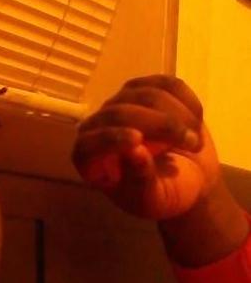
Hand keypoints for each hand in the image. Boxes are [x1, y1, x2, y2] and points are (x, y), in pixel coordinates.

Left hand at [72, 75, 220, 219]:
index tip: (137, 141)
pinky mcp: (148, 89)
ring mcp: (122, 103)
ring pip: (146, 93)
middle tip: (191, 144)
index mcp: (89, 158)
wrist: (189, 179)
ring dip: (179, 116)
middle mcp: (99, 126)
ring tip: (194, 141)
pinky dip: (187, 100)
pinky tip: (196, 122)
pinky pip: (167, 83)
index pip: (86, 144)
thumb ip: (140, 180)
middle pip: (120, 112)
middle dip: (159, 125)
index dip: (108, 138)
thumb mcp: (153, 199)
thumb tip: (134, 152)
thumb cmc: (164, 194)